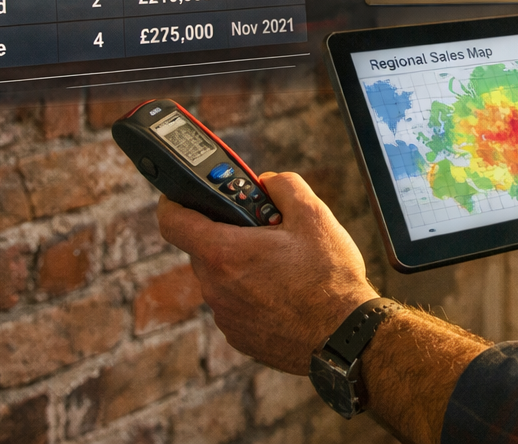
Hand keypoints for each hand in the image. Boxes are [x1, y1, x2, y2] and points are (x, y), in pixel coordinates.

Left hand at [156, 171, 378, 373]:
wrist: (345, 336)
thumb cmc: (329, 277)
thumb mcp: (313, 214)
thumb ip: (284, 185)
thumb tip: (267, 182)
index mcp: (224, 253)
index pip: (173, 222)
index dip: (173, 202)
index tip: (181, 196)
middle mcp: (216, 287)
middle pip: (205, 248)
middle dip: (229, 234)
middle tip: (265, 230)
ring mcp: (225, 315)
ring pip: (222, 277)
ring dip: (242, 266)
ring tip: (283, 265)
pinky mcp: (239, 336)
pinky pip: (235, 303)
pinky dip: (252, 293)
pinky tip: (286, 292)